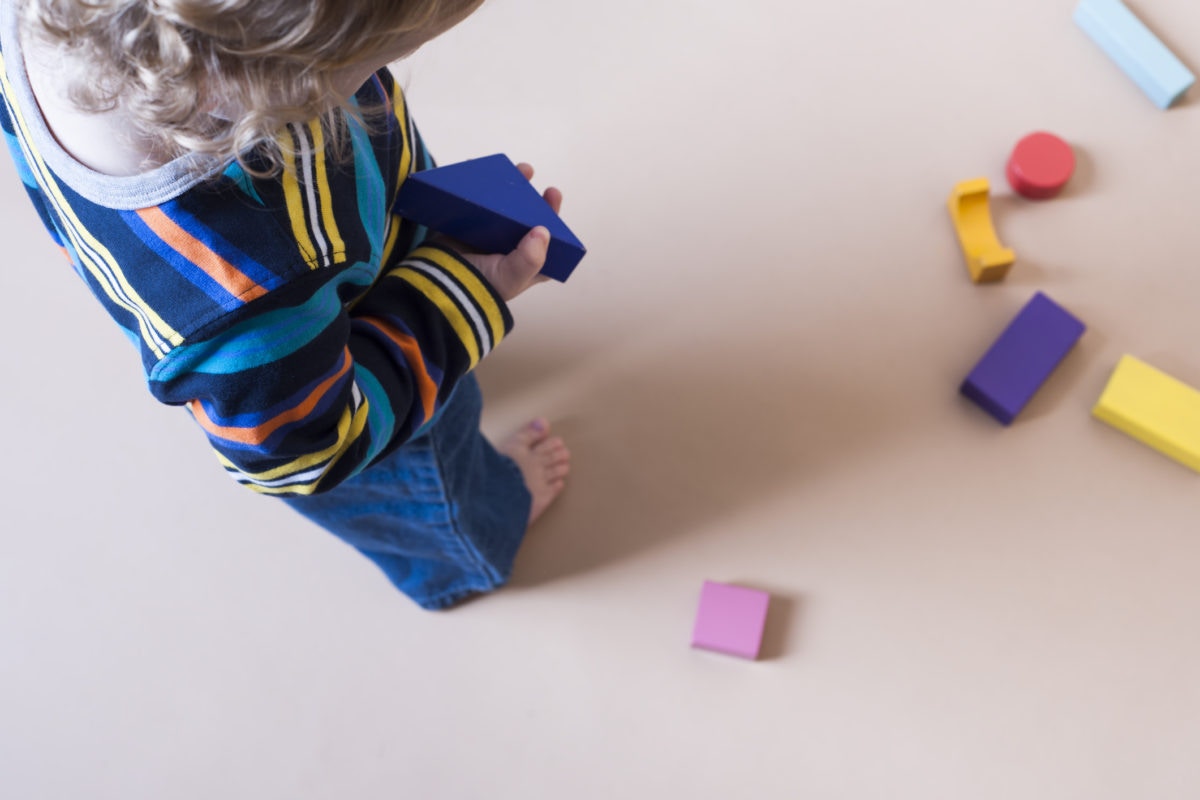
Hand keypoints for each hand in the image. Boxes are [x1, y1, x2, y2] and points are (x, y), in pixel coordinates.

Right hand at [453, 162, 563, 302]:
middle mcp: (513, 245)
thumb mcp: (511, 277)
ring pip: (505, 205)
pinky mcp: (471, 223)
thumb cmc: (482, 285)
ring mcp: (492, 233)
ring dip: (508, 185)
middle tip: (526, 171)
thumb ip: (529, 259)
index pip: (548, 236)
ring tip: (509, 168)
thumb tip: (543, 230)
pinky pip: (480, 201)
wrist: (441, 284)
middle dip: (529, 192)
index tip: (551, 193)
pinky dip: (481, 187)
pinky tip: (480, 171)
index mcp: (529, 260)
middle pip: (526, 214)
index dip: (552, 214)